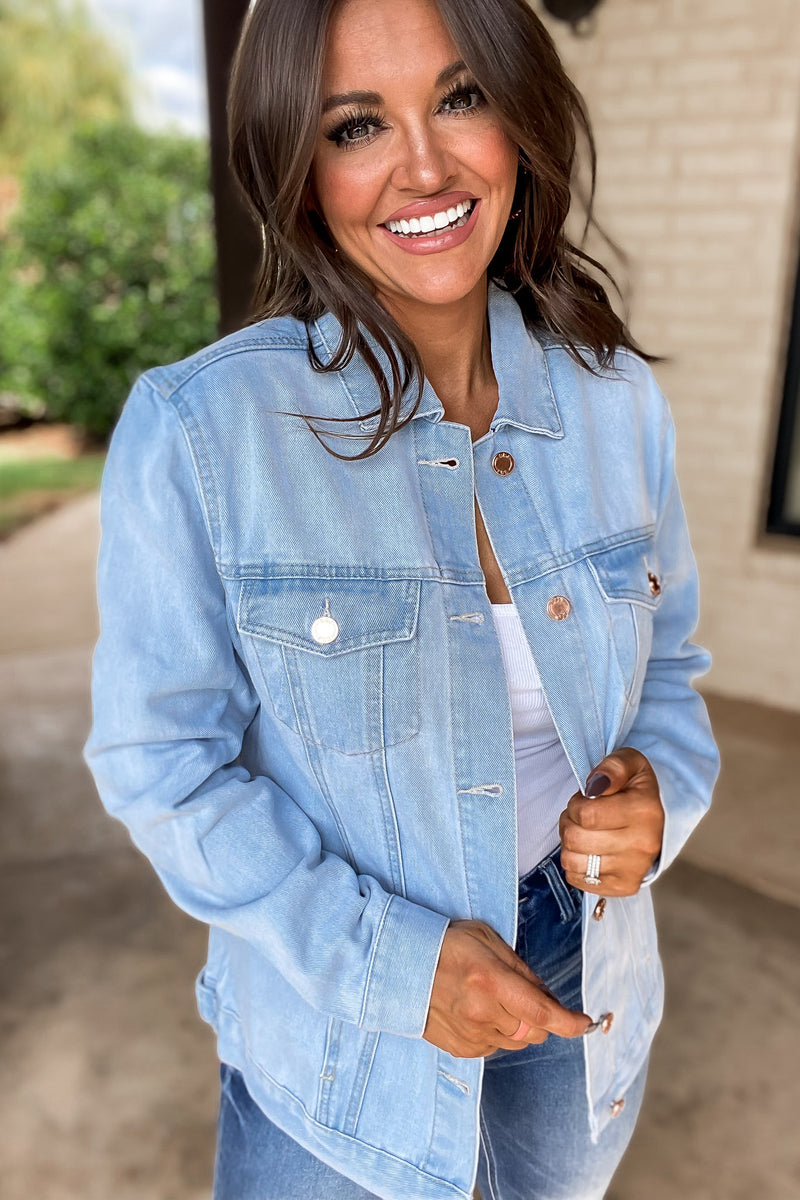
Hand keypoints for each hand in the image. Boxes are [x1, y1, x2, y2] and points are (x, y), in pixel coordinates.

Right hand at [422, 918, 591, 1057]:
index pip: (542, 1011)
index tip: (584, 1022)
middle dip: (539, 1017)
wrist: (399, 966)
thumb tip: (547, 996)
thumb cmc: (444, 945)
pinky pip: (495, 1047)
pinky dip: (497, 1032)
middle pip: (535, 1031)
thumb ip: (521, 969)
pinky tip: (478, 1011)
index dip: (569, 1022)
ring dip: (517, 1025)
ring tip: (492, 999)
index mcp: (490, 980)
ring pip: (517, 1041)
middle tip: (522, 995)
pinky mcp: (461, 1048)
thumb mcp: (487, 939)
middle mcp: (482, 1012)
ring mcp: (470, 1034)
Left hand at [559, 747, 663, 896]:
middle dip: (570, 823)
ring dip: (570, 845)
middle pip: (575, 840)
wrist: (659, 821)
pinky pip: (577, 880)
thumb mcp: (629, 764)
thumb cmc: (636, 790)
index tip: (585, 800)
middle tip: (581, 817)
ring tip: (585, 833)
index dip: (576, 805)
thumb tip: (595, 784)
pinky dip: (576, 865)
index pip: (585, 815)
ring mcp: (635, 870)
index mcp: (644, 812)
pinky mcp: (624, 887)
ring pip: (572, 862)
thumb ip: (612, 767)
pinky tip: (591, 852)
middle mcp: (642, 845)